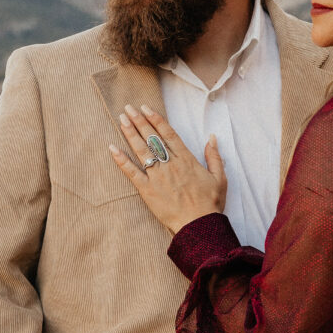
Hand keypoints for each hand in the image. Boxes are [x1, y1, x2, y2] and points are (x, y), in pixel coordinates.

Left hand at [110, 105, 226, 234]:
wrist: (199, 225)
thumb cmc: (210, 203)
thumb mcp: (220, 178)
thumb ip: (214, 156)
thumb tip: (212, 138)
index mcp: (187, 160)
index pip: (168, 134)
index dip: (156, 120)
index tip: (146, 108)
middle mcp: (170, 165)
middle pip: (152, 138)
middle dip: (139, 121)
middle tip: (128, 108)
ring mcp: (158, 177)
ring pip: (142, 150)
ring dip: (130, 133)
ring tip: (121, 119)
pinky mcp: (147, 190)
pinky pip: (132, 172)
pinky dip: (121, 160)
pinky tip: (112, 148)